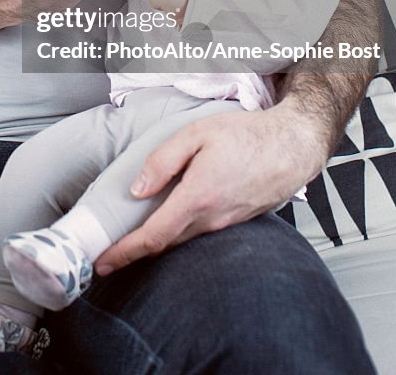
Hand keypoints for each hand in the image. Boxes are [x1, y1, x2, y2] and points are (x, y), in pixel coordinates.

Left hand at [95, 98, 325, 274]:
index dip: (125, 253)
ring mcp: (226, 224)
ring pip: (183, 240)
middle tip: (108, 255)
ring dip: (157, 243)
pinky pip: (200, 233)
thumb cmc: (247, 135)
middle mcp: (211, 219)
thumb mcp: (197, 133)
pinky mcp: (236, 222)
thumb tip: (137, 189)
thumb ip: (163, 160)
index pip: (154, 236)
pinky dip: (179, 233)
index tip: (102, 262)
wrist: (293, 146)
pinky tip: (170, 221)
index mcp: (197, 197)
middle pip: (165, 244)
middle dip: (134, 253)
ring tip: (134, 239)